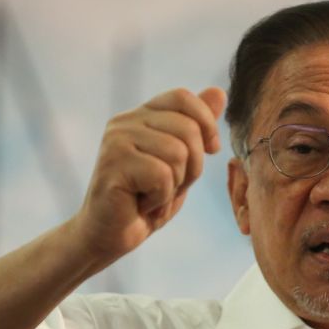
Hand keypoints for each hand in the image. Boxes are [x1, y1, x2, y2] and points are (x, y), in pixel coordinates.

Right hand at [73, 86, 225, 263]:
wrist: (109, 236)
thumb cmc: (145, 201)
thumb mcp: (180, 162)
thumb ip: (197, 127)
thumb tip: (219, 91)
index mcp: (141, 116)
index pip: (182, 97)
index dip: (206, 123)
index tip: (210, 150)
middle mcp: (125, 122)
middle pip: (188, 128)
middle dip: (192, 166)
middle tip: (168, 186)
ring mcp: (116, 141)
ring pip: (178, 153)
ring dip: (175, 185)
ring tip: (153, 195)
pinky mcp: (113, 164)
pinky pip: (162, 176)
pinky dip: (160, 198)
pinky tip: (141, 204)